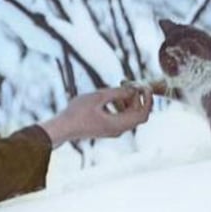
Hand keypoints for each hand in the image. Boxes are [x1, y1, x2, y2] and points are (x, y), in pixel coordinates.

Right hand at [39, 83, 153, 147]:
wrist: (62, 128)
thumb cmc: (77, 112)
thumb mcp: (98, 97)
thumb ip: (118, 93)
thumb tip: (134, 89)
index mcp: (119, 125)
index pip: (143, 114)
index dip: (148, 100)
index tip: (144, 86)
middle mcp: (119, 130)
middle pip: (137, 114)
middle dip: (137, 97)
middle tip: (130, 81)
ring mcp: (113, 129)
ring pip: (129, 114)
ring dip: (129, 99)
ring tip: (121, 83)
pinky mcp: (107, 127)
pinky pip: (121, 115)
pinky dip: (121, 104)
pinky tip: (112, 93)